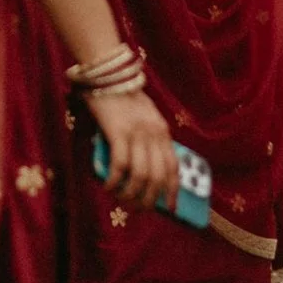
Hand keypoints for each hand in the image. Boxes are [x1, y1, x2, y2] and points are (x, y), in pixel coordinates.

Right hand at [84, 82, 177, 208]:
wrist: (109, 73)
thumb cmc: (123, 97)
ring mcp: (137, 133)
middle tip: (137, 209)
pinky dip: (114, 181)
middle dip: (148, 199)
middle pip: (157, 177)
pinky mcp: (118, 131)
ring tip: (121, 200)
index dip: (172, 191)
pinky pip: (120, 165)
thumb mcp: (145, 117)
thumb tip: (145, 172)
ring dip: (130, 194)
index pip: (173, 168)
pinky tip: (108, 186)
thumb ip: (148, 139)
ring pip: (140, 176)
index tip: (169, 208)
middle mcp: (154, 134)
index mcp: (163, 131)